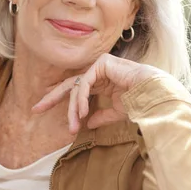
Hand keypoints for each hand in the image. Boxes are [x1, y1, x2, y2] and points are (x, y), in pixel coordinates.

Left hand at [32, 54, 161, 133]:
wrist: (154, 95)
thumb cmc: (140, 103)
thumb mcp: (117, 113)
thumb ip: (101, 116)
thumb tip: (86, 124)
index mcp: (102, 82)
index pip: (76, 90)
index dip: (58, 100)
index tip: (40, 110)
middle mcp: (99, 72)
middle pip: (69, 85)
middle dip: (51, 97)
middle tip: (36, 109)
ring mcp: (100, 66)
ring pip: (77, 88)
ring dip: (73, 109)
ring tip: (73, 126)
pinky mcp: (102, 63)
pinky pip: (85, 83)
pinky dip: (81, 99)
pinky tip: (81, 113)